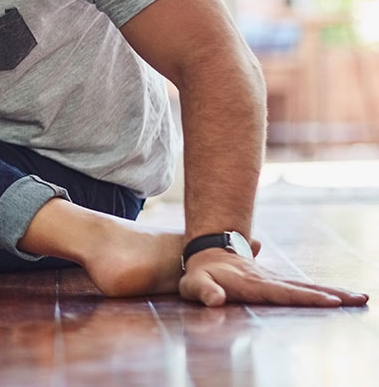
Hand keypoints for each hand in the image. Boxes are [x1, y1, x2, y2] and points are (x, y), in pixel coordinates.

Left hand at [179, 247, 368, 306]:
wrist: (205, 254)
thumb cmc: (198, 275)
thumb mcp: (194, 284)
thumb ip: (204, 291)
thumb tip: (215, 299)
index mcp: (253, 283)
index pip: (283, 292)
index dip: (305, 297)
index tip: (330, 300)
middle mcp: (268, 280)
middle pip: (303, 288)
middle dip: (331, 294)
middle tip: (360, 298)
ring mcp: (273, 280)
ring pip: (306, 286)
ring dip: (333, 292)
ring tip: (360, 297)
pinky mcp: (275, 283)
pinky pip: (301, 288)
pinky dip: (322, 292)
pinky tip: (339, 297)